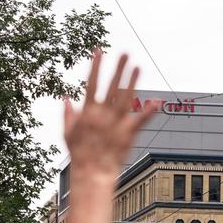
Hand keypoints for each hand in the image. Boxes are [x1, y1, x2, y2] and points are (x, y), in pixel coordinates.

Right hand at [63, 50, 156, 184]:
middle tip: (125, 53)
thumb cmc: (79, 154)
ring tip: (138, 67)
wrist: (92, 172)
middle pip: (112, 86)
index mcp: (88, 112)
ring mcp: (116, 123)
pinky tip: (158, 100)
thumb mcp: (67, 133)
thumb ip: (67, 114)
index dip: (96, 66)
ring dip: (132, 81)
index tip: (99, 51)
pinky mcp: (128, 133)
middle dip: (118, 68)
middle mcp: (103, 114)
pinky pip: (140, 120)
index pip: (92, 83)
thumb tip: (65, 97)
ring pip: (126, 98)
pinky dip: (149, 111)